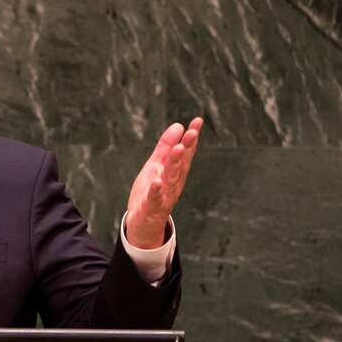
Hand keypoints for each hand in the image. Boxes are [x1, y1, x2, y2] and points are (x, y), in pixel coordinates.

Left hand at [124, 117, 202, 248]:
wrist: (144, 221)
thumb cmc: (152, 190)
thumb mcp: (157, 165)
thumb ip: (166, 147)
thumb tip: (178, 125)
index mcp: (176, 171)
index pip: (186, 151)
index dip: (191, 137)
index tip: (198, 121)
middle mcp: (174, 181)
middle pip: (181, 163)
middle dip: (187, 147)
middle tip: (192, 132)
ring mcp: (165, 194)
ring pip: (171, 178)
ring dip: (175, 164)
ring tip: (178, 149)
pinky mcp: (153, 206)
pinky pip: (155, 198)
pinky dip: (156, 190)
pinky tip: (157, 182)